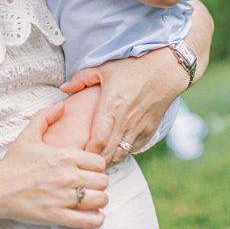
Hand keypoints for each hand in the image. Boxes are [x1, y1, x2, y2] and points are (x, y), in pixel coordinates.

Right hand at [0, 103, 108, 228]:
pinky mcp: (57, 216)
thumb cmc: (12, 164)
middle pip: (103, 181)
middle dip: (99, 183)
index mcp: (64, 156)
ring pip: (100, 200)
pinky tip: (92, 216)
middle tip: (91, 185)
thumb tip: (60, 106)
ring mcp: (63, 198)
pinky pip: (89, 221)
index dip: (97, 166)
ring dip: (99, 201)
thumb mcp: (28, 135)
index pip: (99, 162)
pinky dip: (95, 220)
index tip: (90, 170)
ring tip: (92, 200)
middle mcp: (67, 176)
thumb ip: (45, 117)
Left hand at [61, 49, 187, 165]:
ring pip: (120, 155)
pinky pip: (133, 150)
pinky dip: (122, 153)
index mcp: (111, 107)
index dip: (85, 152)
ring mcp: (138, 129)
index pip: (96, 141)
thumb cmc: (133, 68)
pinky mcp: (149, 132)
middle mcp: (125, 122)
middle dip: (94, 160)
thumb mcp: (104, 68)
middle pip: (107, 154)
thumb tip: (63, 88)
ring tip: (96, 158)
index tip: (76, 152)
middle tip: (82, 160)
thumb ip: (81, 78)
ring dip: (107, 159)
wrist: (166, 71)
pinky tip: (113, 150)